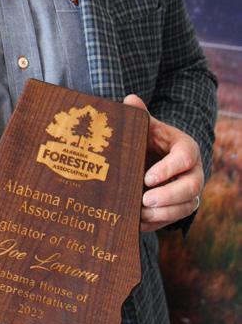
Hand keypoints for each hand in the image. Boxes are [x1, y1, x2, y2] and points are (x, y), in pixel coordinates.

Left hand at [123, 95, 203, 231]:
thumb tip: (130, 100)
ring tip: (141, 213)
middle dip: (169, 196)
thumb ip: (140, 115)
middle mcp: (194, 172)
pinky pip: (174, 220)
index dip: (169, 169)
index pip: (185, 159)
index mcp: (186, 149)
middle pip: (191, 188)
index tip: (147, 178)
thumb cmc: (150, 140)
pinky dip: (157, 223)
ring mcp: (189, 192)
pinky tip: (139, 223)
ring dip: (164, 213)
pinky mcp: (180, 207)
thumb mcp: (146, 127)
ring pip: (186, 207)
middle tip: (145, 199)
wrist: (154, 157)